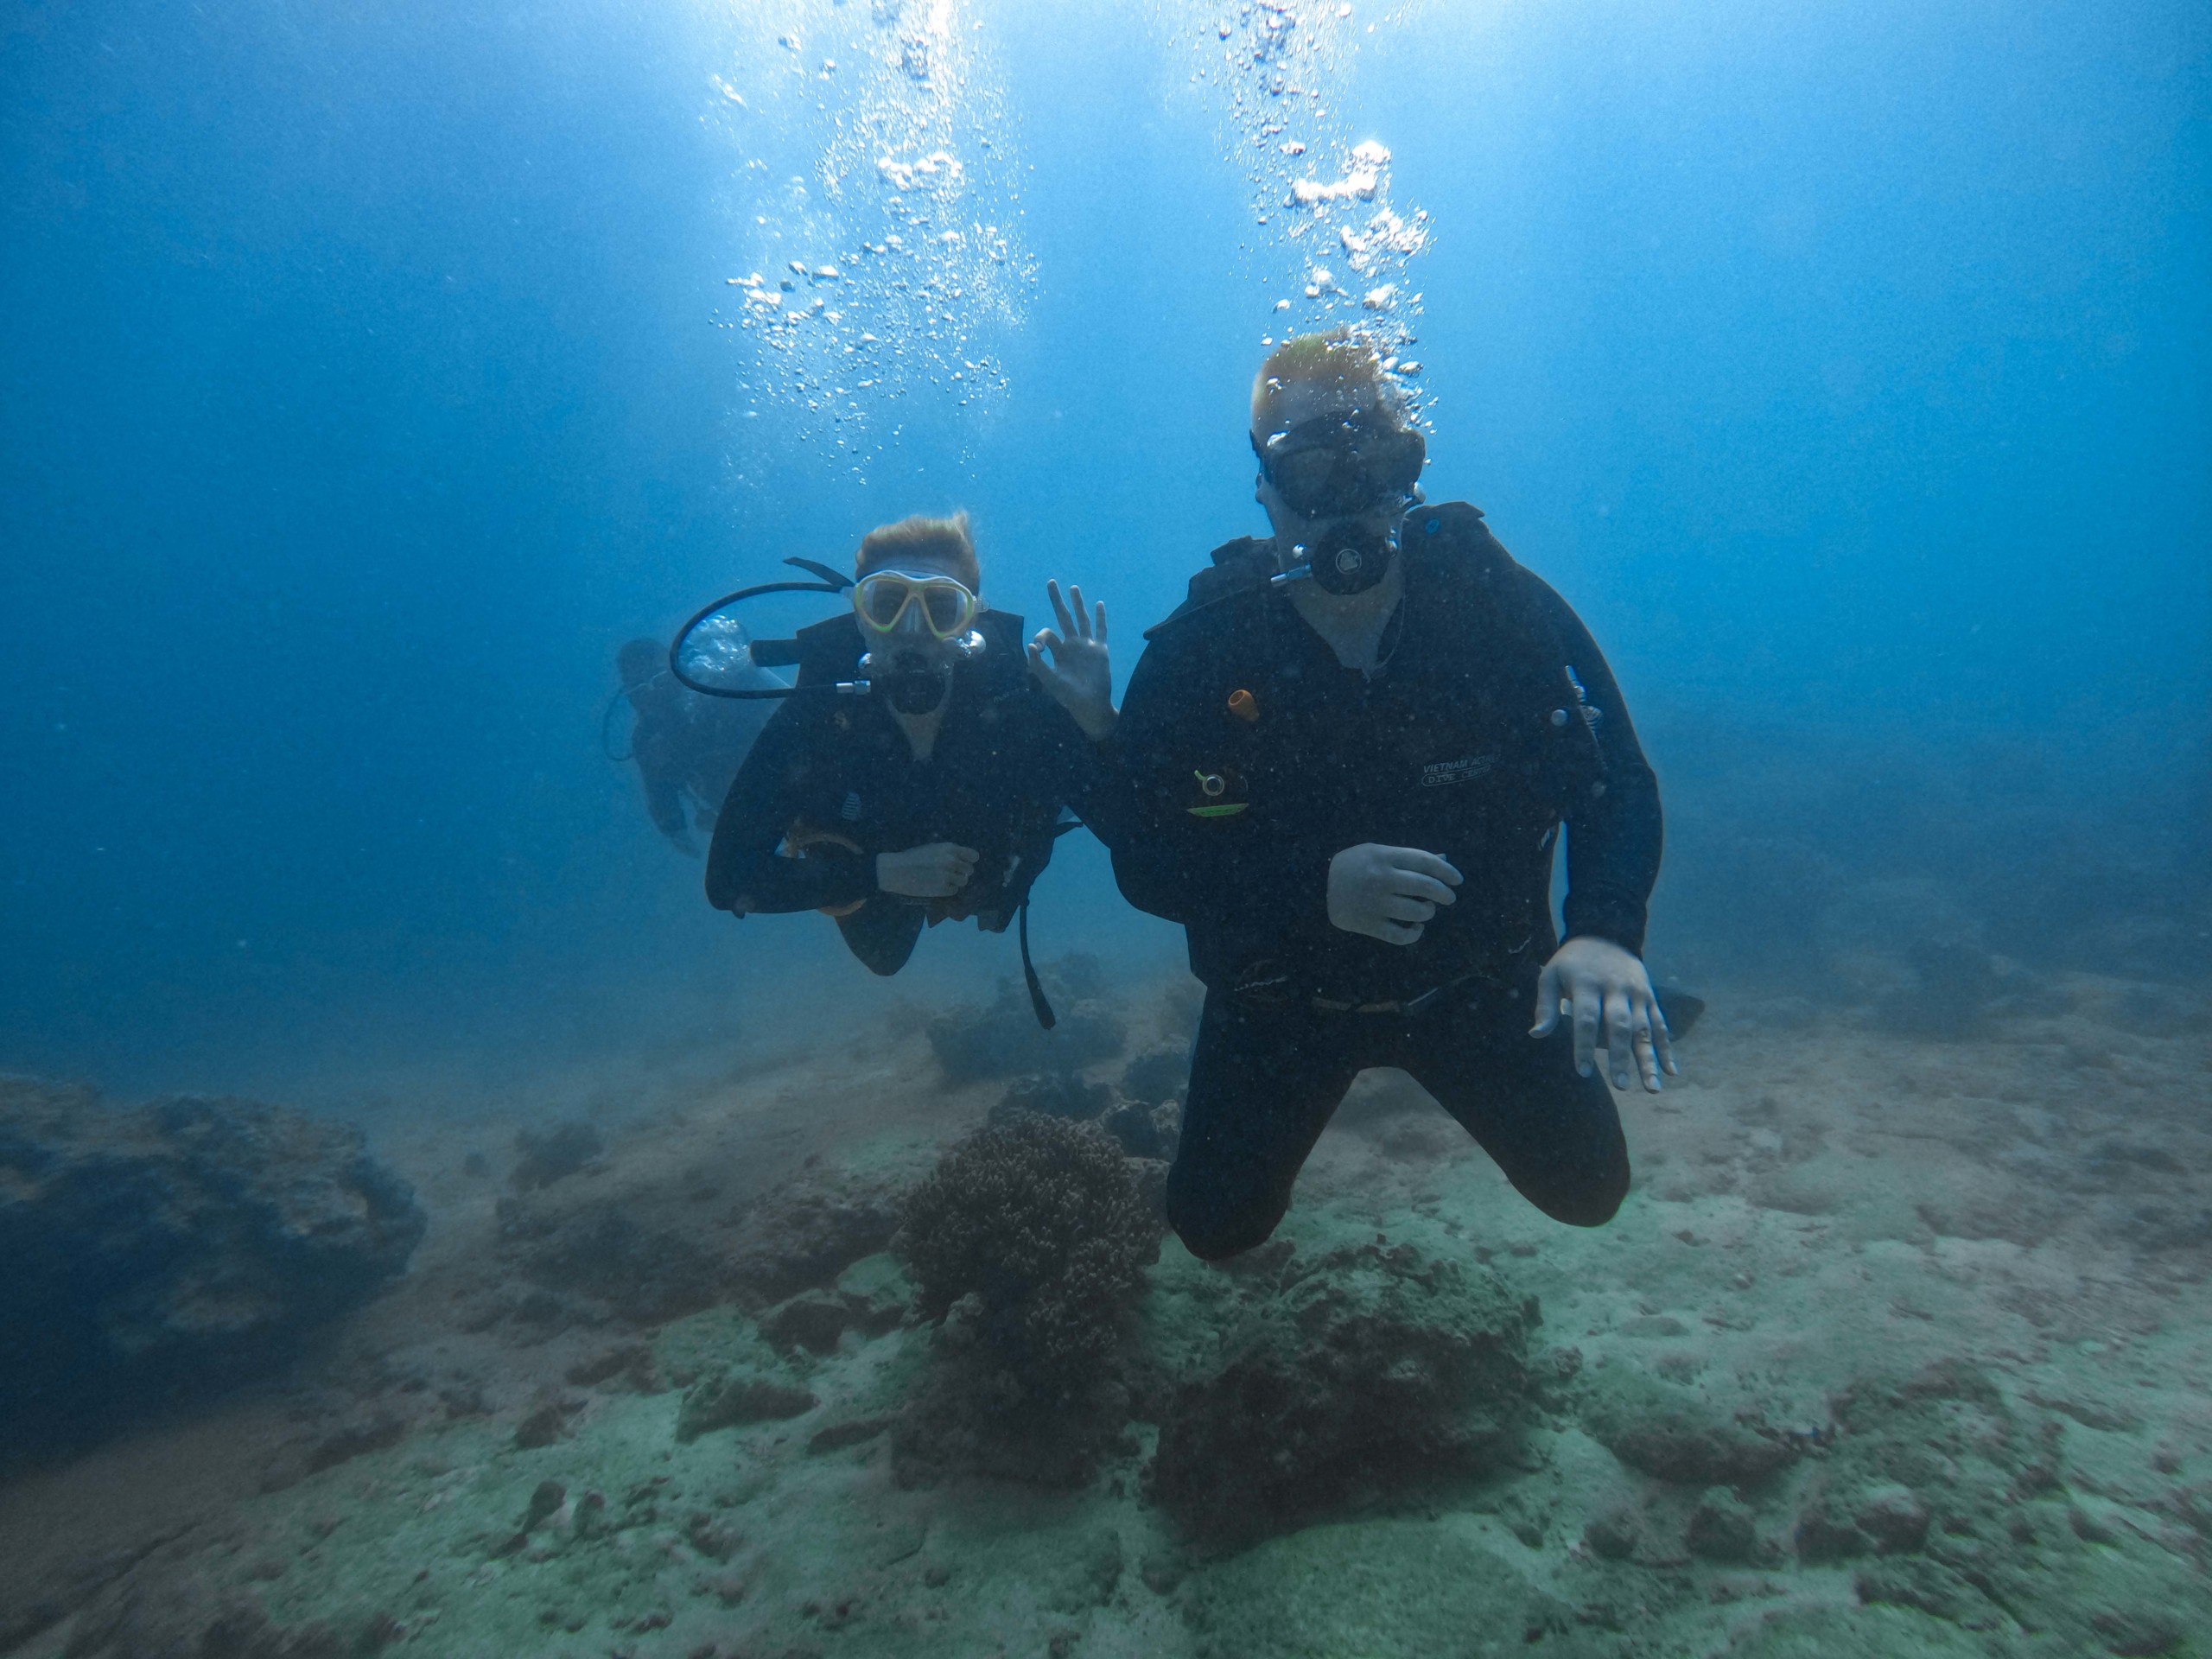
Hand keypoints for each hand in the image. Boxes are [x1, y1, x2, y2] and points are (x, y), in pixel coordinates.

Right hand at [876, 842, 978, 897]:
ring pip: (963, 881)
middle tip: (951, 874)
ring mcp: (947, 876)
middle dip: (962, 872)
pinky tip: (937, 885)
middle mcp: (951, 861)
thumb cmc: (913, 858)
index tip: (964, 863)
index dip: (969, 860)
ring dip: (956, 882)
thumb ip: (949, 853)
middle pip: (969, 870)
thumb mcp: (932, 848)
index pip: (973, 856)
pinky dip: (948, 889)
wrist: (896, 871)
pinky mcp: (942, 889)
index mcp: (949, 849)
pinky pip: (954, 891)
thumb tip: (963, 861)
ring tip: (944, 880)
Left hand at [1026, 580, 1115, 739]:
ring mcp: (1087, 646)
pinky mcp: (1100, 650)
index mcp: (1058, 651)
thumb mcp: (1049, 681)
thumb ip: (1038, 665)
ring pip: (1081, 619)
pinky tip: (1099, 604)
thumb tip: (1031, 644)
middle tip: (1051, 582)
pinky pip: (1101, 630)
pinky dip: (1100, 617)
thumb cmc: (1068, 696)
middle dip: (1057, 600)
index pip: (1048, 633)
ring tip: (1073, 588)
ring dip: (1077, 603)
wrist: (1090, 705)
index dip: (1041, 635)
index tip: (1039, 646)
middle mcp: (1071, 645)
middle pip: (1063, 617)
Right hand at [1326, 843, 1461, 945]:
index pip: (1425, 862)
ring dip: (1428, 912)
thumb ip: (1406, 857)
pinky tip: (1416, 928)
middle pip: (1426, 886)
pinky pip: (1401, 935)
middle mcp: (1381, 878)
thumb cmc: (1350, 866)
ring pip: (1417, 912)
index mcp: (1383, 856)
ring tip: (1426, 910)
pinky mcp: (1368, 924)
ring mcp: (1375, 903)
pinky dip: (1414, 934)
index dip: (1447, 871)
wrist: (1310, 886)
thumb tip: (1443, 859)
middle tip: (1449, 898)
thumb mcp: (1374, 852)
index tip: (1457, 880)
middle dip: (1444, 893)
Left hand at [1531, 935, 1676, 1091]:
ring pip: (1645, 1029)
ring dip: (1649, 1060)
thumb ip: (1545, 1005)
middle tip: (1620, 1086)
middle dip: (1620, 1057)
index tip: (1582, 1072)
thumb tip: (1536, 1034)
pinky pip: (1660, 1025)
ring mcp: (1637, 994)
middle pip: (1619, 1026)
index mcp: (1587, 984)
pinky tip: (1671, 1072)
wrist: (1606, 933)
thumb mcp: (1551, 975)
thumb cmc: (1572, 963)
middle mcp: (1616, 989)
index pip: (1586, 1019)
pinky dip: (1667, 1049)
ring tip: (1652, 1088)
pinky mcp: (1650, 997)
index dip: (1583, 1046)